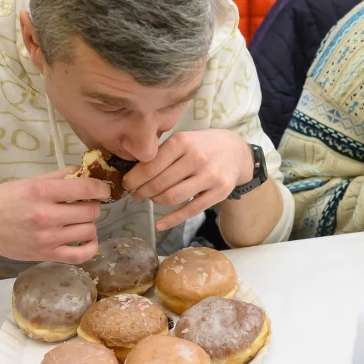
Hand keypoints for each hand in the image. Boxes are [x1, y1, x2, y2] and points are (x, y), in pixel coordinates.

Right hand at [0, 169, 108, 263]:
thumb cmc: (3, 200)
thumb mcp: (30, 181)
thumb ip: (59, 176)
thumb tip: (86, 171)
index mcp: (42, 191)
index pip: (87, 188)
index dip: (102, 188)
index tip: (103, 190)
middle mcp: (46, 215)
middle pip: (91, 210)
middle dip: (93, 205)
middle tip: (84, 205)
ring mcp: (47, 238)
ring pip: (89, 230)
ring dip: (89, 224)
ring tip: (79, 220)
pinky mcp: (45, 255)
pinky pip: (81, 255)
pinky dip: (91, 247)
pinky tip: (87, 239)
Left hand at [123, 130, 253, 231]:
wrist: (236, 151)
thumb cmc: (202, 145)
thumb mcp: (183, 139)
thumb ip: (161, 152)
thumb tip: (131, 171)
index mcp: (182, 142)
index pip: (150, 166)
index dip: (134, 179)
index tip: (127, 184)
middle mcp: (196, 158)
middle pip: (159, 183)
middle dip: (142, 191)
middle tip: (135, 194)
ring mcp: (210, 176)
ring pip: (172, 197)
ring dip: (155, 202)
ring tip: (150, 199)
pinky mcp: (219, 192)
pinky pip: (191, 210)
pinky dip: (172, 220)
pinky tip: (159, 224)